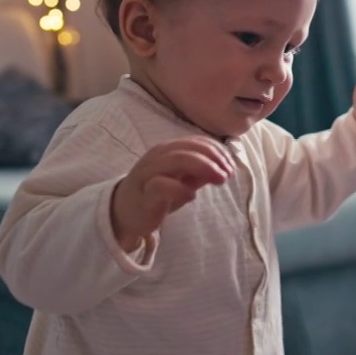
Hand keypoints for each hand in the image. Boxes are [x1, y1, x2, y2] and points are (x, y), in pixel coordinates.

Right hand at [110, 137, 233, 251]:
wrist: (125, 212)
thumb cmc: (156, 193)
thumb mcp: (182, 180)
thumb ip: (200, 172)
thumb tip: (224, 167)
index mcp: (168, 150)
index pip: (196, 142)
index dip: (217, 151)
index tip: (230, 166)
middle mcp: (158, 156)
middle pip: (189, 149)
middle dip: (213, 159)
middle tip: (228, 174)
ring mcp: (149, 172)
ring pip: (177, 160)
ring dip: (203, 168)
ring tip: (219, 180)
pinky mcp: (144, 193)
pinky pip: (161, 185)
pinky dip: (180, 189)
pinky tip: (192, 196)